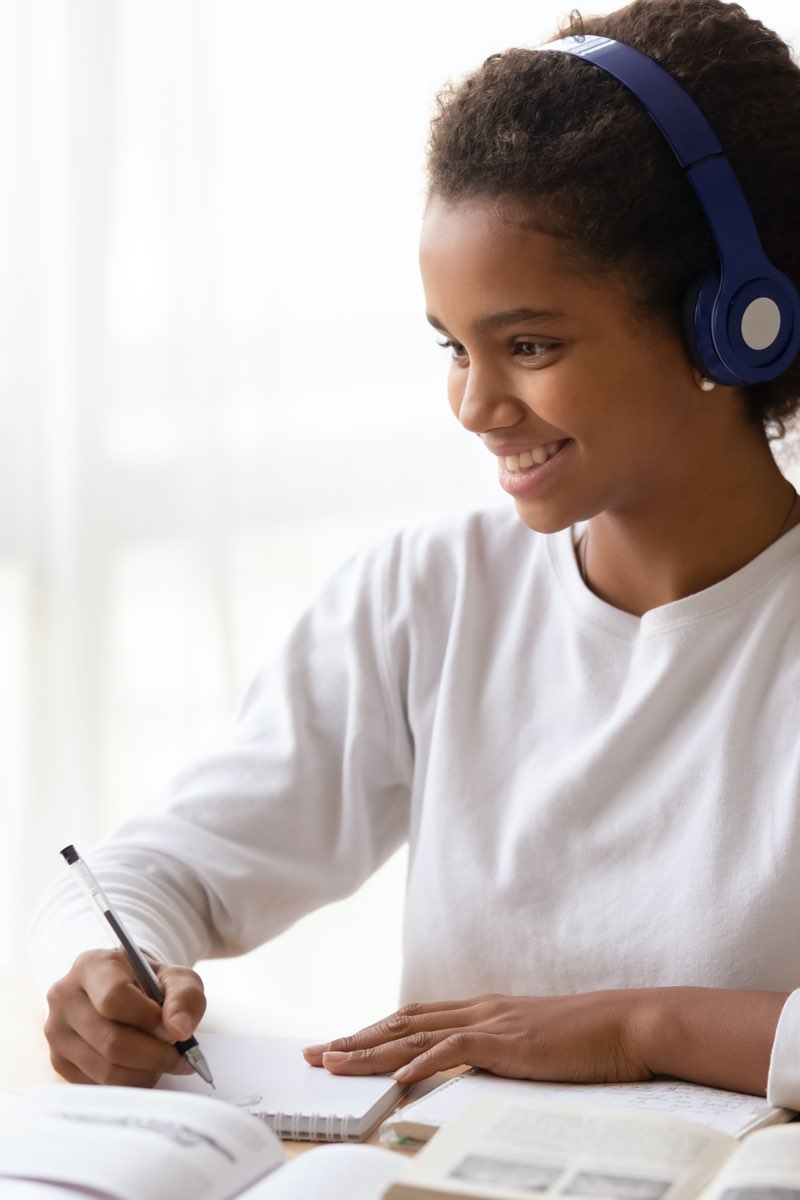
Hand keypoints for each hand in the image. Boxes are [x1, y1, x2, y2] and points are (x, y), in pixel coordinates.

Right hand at [44, 948, 206, 1086]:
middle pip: (112, 1041)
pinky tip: (144, 1068)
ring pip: (106, 1070)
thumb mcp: (175, 978)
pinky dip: (131, 1083)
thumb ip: (185, 996)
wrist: (121, 994)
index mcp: (90, 966)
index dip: (149, 1020)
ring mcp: (57, 1033)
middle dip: (155, 1054)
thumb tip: (180, 1029)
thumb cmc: (149, 985)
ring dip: (146, 1072)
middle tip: (181, 1057)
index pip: (114, 998)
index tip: (177, 1032)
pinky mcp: (59, 1063)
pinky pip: (99, 1086)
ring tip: (164, 1061)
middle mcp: (64, 998)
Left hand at [303, 991, 652, 1084]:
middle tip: (315, 1054)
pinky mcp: (507, 1039)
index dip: (372, 1031)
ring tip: (334, 1062)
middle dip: (354, 1038)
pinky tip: (397, 1076)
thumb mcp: (531, 1042)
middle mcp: (477, 1009)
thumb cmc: (586, 1039)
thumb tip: (472, 1068)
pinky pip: (454, 1050)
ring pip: (415, 1033)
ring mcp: (491, 1021)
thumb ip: (499, 1049)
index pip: (413, 1018)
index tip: (339, 1044)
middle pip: (401, 1021)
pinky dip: (421, 1062)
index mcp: (482, 1009)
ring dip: (370, 1050)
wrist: (626, 1023)